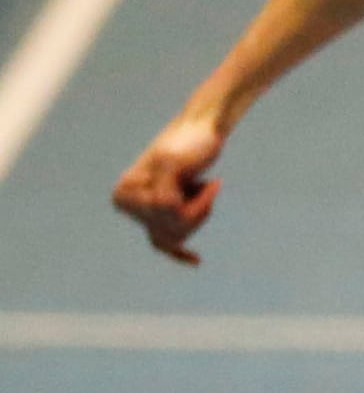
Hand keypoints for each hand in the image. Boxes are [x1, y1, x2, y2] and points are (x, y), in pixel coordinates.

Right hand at [112, 114, 226, 264]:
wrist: (201, 132)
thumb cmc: (189, 143)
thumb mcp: (175, 162)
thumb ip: (165, 187)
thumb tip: (164, 209)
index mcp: (124, 193)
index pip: (165, 216)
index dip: (191, 203)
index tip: (197, 181)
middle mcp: (129, 205)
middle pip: (172, 230)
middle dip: (198, 210)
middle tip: (209, 185)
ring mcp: (146, 211)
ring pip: (178, 235)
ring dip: (199, 215)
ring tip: (203, 189)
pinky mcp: (163, 214)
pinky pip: (166, 243)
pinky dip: (179, 252)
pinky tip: (194, 260)